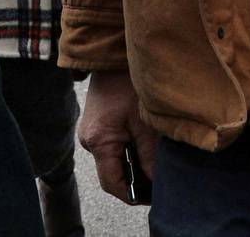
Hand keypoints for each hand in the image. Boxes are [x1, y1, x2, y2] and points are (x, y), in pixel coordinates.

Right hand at [78, 70, 157, 204]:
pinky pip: (113, 147)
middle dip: (136, 180)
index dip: (134, 195)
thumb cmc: (127, 83)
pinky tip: (146, 146)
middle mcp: (89, 140)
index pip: (112, 184)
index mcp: (98, 141)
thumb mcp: (145, 122)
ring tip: (155, 163)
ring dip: (134, 164)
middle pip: (112, 174)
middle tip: (160, 181)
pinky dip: (130, 151)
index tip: (155, 196)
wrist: (111, 54)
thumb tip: (156, 182)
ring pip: (114, 161)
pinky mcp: (97, 125)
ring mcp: (91, 132)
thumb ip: (150, 155)